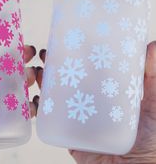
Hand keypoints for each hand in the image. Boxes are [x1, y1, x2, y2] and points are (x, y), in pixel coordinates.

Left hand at [0, 14, 36, 163]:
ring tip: (32, 75)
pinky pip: (21, 116)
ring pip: (19, 89)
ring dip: (31, 80)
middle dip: (24, 60)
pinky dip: (32, 108)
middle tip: (30, 53)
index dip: (7, 44)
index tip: (16, 34)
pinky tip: (34, 102)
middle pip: (11, 69)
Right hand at [38, 44, 155, 163]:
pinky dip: (40, 108)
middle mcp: (89, 99)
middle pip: (67, 78)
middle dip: (54, 64)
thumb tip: (151, 46)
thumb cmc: (153, 140)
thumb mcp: (155, 101)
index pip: (87, 66)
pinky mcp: (69, 131)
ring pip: (56, 95)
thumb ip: (153, 75)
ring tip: (38, 72)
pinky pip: (51, 118)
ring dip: (43, 82)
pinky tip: (36, 99)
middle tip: (47, 53)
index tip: (67, 39)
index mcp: (105, 89)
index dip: (75, 53)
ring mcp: (78, 115)